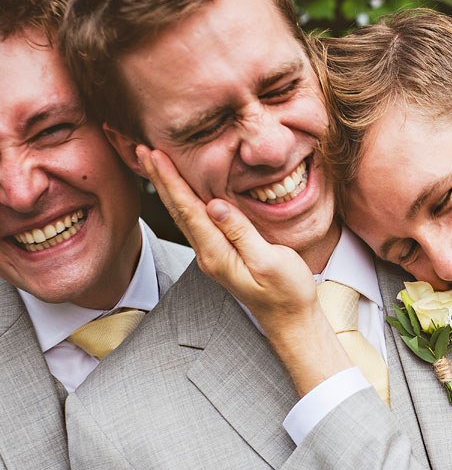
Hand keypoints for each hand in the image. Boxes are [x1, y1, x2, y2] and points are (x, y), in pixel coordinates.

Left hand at [137, 146, 351, 394]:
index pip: (189, 210)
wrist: (292, 321)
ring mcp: (214, 256)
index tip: (154, 154)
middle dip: (161, 179)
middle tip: (142, 148)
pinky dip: (185, 201)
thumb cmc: (287, 293)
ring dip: (169, 188)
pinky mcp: (224, 255)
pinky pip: (197, 222)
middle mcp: (209, 254)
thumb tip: (216, 205)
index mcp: (217, 254)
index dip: (171, 180)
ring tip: (155, 163)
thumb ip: (242, 233)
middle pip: (179, 210)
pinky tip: (183, 191)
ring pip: (185, 216)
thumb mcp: (270, 261)